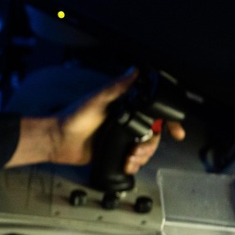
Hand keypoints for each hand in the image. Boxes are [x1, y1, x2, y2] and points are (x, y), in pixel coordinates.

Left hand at [6, 68, 184, 169]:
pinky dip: (134, 163)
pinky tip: (126, 164)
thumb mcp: (97, 99)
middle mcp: (125, 120)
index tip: (176, 132)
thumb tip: (136, 70)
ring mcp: (120, 137)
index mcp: (124, 106)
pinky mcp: (115, 151)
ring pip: (145, 148)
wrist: (58, 141)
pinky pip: (133, 159)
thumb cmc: (74, 117)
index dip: (167, 121)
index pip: (153, 111)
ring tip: (130, 158)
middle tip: (139, 149)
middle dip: (150, 144)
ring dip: (142, 155)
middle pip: (153, 133)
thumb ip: (117, 87)